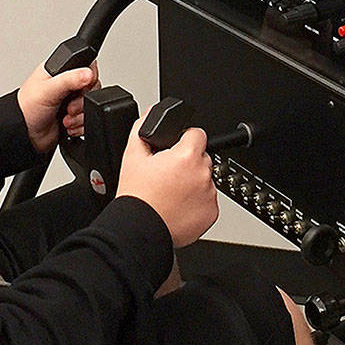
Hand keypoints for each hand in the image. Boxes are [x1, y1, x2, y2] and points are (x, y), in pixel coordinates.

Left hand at [17, 61, 98, 152]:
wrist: (24, 135)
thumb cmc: (26, 108)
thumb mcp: (48, 89)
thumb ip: (69, 79)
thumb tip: (88, 73)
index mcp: (59, 71)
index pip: (85, 66)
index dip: (88, 78)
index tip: (79, 89)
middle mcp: (67, 84)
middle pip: (91, 87)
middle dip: (82, 101)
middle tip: (69, 106)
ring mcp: (71, 100)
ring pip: (91, 104)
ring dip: (80, 115)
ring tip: (66, 117)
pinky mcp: (74, 116)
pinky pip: (88, 119)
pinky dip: (80, 124)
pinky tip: (67, 125)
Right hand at [116, 118, 216, 247]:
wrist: (139, 229)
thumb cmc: (136, 196)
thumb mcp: (132, 156)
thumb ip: (142, 129)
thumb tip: (149, 115)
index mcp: (187, 156)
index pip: (197, 134)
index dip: (184, 140)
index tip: (176, 151)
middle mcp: (202, 174)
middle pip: (202, 158)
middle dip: (188, 163)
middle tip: (169, 176)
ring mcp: (209, 195)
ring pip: (205, 180)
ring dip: (193, 183)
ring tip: (171, 193)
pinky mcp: (211, 213)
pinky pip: (207, 201)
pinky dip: (197, 203)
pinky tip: (178, 206)